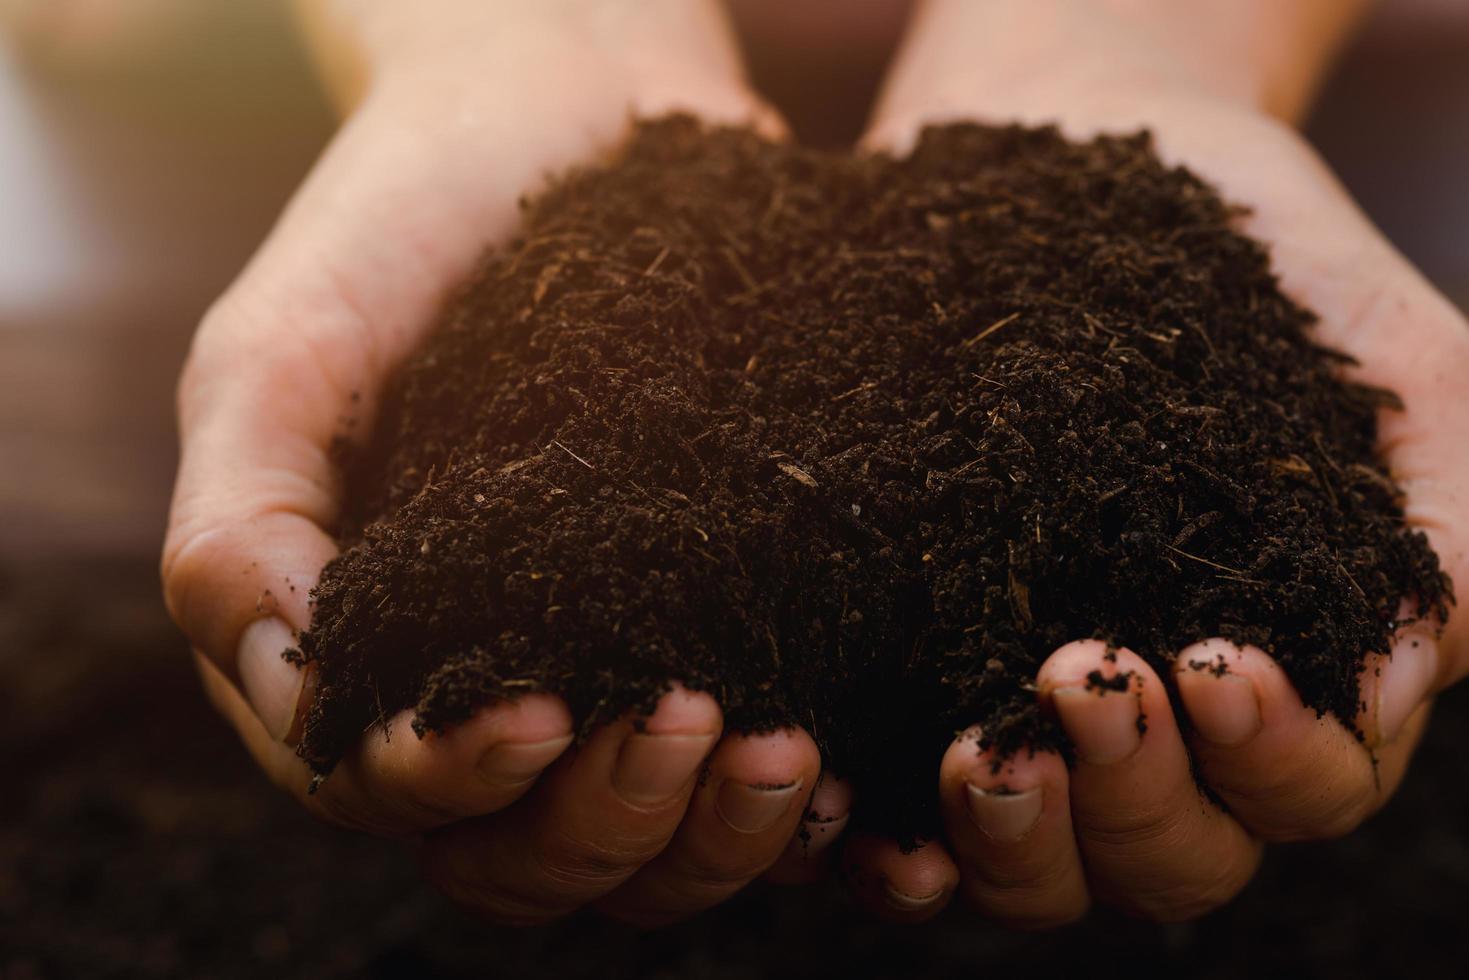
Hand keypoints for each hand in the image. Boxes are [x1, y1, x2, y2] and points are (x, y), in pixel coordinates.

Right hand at [162, 0, 847, 926]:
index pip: (378, 788)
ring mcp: (596, 666)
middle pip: (517, 853)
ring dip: (705, 835)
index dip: (449, 782)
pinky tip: (837, 763)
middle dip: (598, 821)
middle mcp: (473, 680)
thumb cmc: (400, 225)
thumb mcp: (276, 355)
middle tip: (688, 719)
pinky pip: (736, 782)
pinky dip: (780, 810)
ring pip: (634, 851)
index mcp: (356, 645)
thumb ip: (241, 522)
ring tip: (784, 747)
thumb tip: (286, 680)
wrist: (561, 112)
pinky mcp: (705, 627)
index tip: (535, 709)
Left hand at [841, 0, 1468, 924]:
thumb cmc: (1261, 263)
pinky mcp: (916, 684)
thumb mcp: (1396, 361)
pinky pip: (906, 817)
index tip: (1213, 662)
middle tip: (1078, 681)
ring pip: (1045, 864)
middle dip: (1136, 796)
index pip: (1304, 781)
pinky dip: (894, 848)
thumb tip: (1414, 664)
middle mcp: (1164, 728)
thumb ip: (1454, 505)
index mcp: (1288, 675)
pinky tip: (865, 826)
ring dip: (1019, 838)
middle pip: (1174, 854)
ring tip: (975, 749)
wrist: (1085, 171)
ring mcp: (1032, 717)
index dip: (1271, 755)